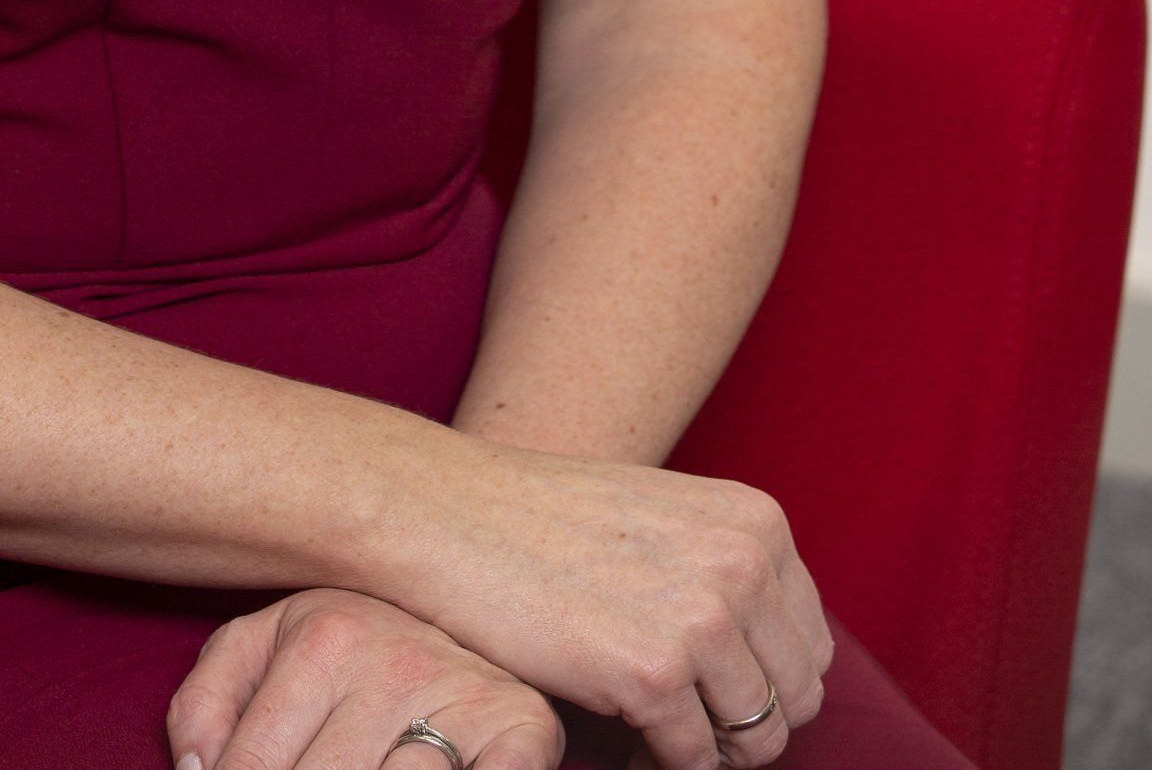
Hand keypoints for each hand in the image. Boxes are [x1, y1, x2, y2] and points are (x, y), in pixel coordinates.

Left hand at [165, 586, 564, 769]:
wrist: (472, 595)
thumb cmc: (348, 651)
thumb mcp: (265, 648)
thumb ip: (209, 700)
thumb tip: (197, 769)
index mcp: (322, 634)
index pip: (250, 767)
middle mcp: (394, 660)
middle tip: (321, 766)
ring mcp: (463, 693)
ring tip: (367, 763)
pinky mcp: (525, 728)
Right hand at [380, 435, 833, 769]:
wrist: (447, 512)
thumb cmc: (544, 520)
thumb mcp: (666, 519)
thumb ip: (726, 570)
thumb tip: (775, 662)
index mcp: (756, 522)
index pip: (810, 645)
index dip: (762, 682)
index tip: (708, 692)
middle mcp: (744, 564)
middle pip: (796, 698)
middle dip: (741, 725)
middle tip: (678, 725)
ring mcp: (703, 618)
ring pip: (756, 741)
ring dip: (704, 752)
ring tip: (648, 733)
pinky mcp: (653, 673)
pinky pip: (691, 763)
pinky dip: (657, 767)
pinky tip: (619, 741)